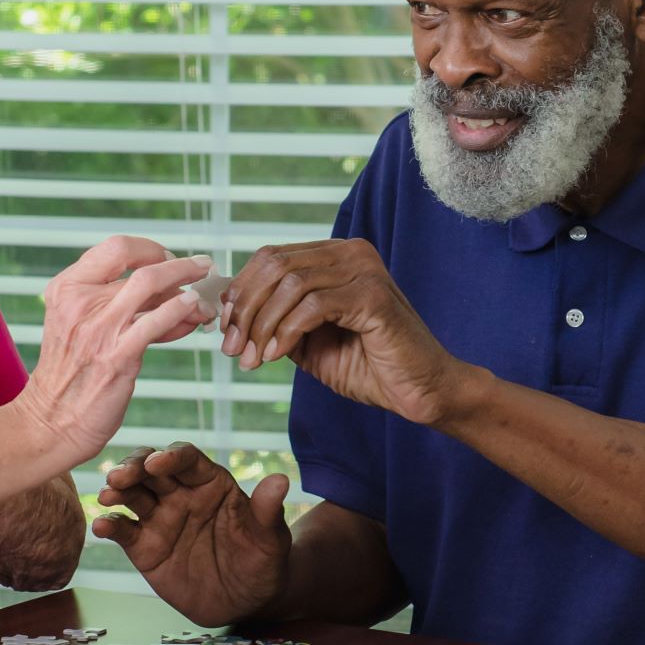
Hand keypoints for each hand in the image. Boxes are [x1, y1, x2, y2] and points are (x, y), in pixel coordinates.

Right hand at [9, 239, 213, 468]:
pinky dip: (181, 310)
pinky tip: (195, 312)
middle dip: (179, 266)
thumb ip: (116, 304)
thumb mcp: (80, 326)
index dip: (150, 250)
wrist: (51, 422)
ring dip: (187, 283)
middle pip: (140, 266)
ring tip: (206, 294)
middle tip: (201, 268)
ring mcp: (98, 328)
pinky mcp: (116, 356)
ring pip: (151, 285)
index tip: (168, 260)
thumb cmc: (72, 375)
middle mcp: (79, 302)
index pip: (116, 247)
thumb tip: (172, 294)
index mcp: (66, 288)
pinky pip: (157, 322)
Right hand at [93, 442, 290, 624]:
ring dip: (117, 490)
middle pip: (151, 470)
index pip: (187, 460)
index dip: (171, 457)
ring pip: (133, 495)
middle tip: (119, 476)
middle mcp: (180, 494)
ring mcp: (160, 519)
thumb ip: (267, 511)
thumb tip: (280, 480)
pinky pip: (124, 531)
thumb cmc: (262, 562)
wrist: (245, 601)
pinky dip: (110, 525)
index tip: (157, 463)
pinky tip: (102, 526)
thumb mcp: (270, 539)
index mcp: (210, 482)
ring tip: (108, 495)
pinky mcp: (144, 547)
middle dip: (133, 468)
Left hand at [220, 240, 471, 425]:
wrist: (419, 391)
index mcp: (335, 256)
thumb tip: (230, 314)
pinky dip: (286, 332)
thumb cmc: (368, 365)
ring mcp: (364, 270)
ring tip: (254, 359)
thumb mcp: (308, 341)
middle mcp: (350, 252)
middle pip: (274, 265)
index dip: (240, 291)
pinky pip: (312, 306)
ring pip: (289, 284)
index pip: (271, 257)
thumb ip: (276, 320)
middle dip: (245, 309)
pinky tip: (277, 356)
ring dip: (262, 325)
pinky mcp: (372, 295)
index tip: (225, 330)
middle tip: (234, 349)